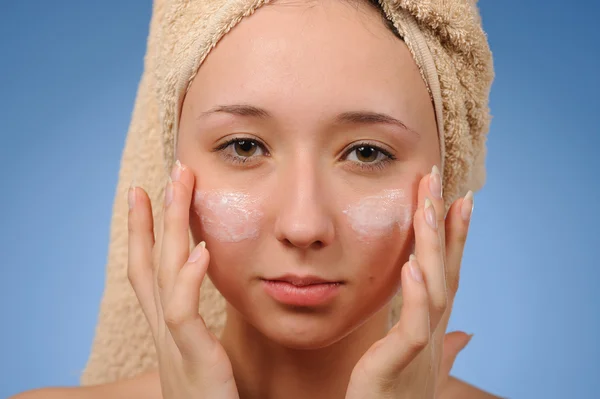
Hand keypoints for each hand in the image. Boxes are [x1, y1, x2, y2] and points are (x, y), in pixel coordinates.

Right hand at [127, 161, 238, 398]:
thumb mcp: (200, 355)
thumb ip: (198, 328)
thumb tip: (206, 296)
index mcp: (168, 329)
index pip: (148, 272)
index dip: (142, 234)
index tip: (145, 197)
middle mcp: (163, 332)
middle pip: (150, 263)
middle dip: (152, 217)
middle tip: (159, 176)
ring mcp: (173, 344)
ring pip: (163, 275)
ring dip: (169, 228)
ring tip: (179, 186)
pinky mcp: (192, 359)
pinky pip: (183, 314)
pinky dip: (188, 279)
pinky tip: (200, 249)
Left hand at [345, 166, 473, 398]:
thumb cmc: (397, 397)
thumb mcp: (418, 362)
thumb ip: (437, 342)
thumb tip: (464, 335)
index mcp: (431, 324)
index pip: (448, 272)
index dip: (455, 237)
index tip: (457, 199)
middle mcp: (433, 330)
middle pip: (447, 270)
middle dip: (445, 225)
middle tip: (440, 182)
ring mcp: (421, 347)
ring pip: (435, 289)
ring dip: (433, 246)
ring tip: (427, 206)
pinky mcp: (400, 362)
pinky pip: (414, 327)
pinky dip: (416, 295)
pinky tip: (412, 266)